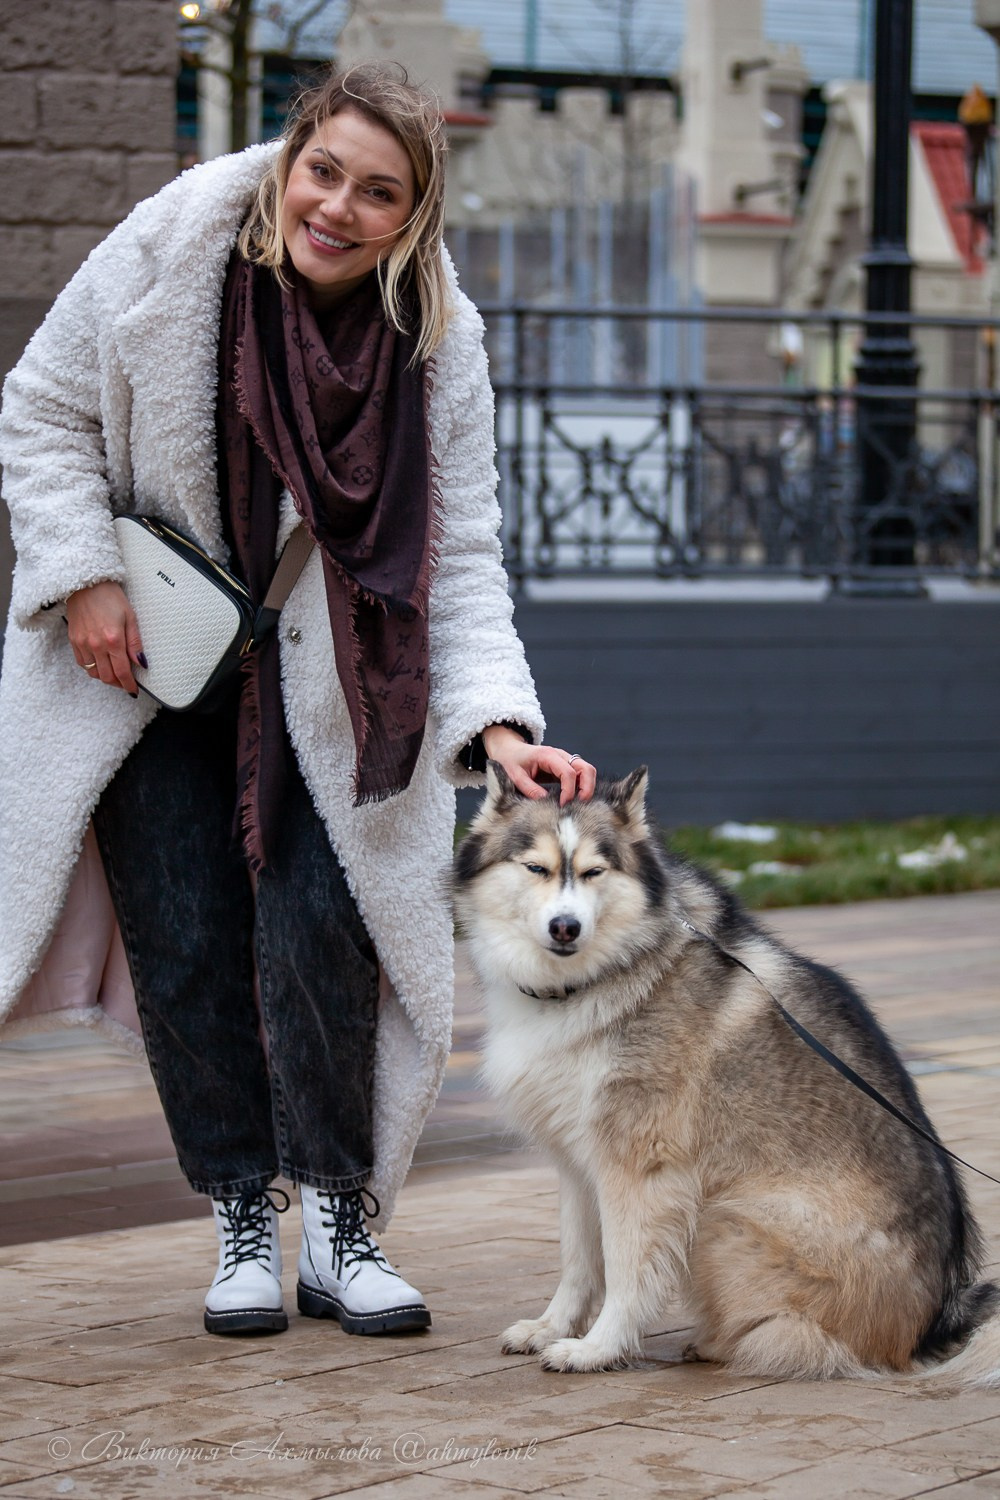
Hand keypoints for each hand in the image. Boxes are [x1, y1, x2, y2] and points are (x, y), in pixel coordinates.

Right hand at [66, 581, 144, 695]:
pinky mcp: (73, 640)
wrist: (86, 584)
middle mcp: (96, 645)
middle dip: (118, 683)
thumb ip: (135, 643)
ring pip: (93, 673)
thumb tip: (141, 663)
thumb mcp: (130, 617)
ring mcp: (82, 644)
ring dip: (105, 677)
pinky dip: (92, 668)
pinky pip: (82, 663)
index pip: (122, 671)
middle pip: (107, 676)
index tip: (133, 691)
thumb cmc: (110, 597)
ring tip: (114, 673)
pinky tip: (100, 663)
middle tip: (125, 682)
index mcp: (113, 640)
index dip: (129, 685)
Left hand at [482, 725, 596, 805]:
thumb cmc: (512, 761)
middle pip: (586, 768)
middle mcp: (561, 755)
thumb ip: (530, 789)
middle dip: (587, 788)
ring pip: (588, 770)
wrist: (511, 750)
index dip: (569, 791)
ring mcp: (566, 760)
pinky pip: (582, 775)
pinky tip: (575, 798)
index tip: (563, 805)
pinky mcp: (566, 766)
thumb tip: (546, 801)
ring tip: (578, 803)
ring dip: (587, 787)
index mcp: (548, 755)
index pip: (568, 773)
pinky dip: (583, 786)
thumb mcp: (515, 776)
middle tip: (579, 805)